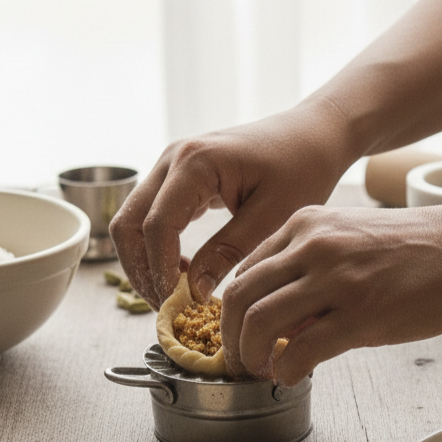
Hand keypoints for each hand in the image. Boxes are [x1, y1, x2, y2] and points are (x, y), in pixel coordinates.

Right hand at [109, 101, 352, 308]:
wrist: (313, 135)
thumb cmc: (303, 167)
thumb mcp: (273, 214)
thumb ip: (229, 250)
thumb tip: (194, 290)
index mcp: (195, 162)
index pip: (156, 226)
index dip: (161, 271)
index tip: (180, 304)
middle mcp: (172, 158)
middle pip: (127, 223)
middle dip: (141, 270)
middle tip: (168, 307)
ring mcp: (171, 165)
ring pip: (132, 221)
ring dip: (145, 260)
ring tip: (177, 294)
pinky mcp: (178, 176)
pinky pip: (151, 215)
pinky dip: (158, 247)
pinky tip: (186, 271)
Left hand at [219, 201, 441, 384]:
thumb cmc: (420, 248)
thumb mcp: (352, 239)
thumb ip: (311, 270)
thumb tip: (283, 320)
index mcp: (306, 224)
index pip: (245, 269)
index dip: (233, 309)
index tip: (239, 334)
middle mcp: (313, 246)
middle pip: (239, 296)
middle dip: (229, 338)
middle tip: (239, 361)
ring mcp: (336, 279)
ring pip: (258, 322)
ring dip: (250, 356)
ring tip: (262, 371)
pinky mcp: (361, 315)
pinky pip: (300, 350)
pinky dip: (285, 370)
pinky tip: (292, 376)